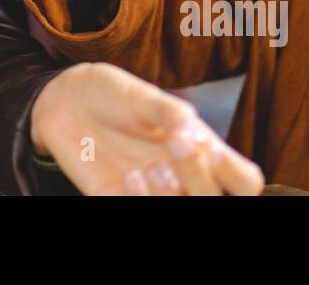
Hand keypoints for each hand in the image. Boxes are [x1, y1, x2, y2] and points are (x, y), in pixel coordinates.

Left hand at [29, 63, 264, 195]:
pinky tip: (128, 178)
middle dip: (200, 179)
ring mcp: (153, 192)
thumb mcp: (142, 96)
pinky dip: (140, 202)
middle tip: (177, 145)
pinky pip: (138, 213)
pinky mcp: (117, 199)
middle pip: (214, 200)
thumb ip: (169, 113)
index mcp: (199, 149)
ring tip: (149, 168)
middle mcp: (181, 176)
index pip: (243, 180)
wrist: (65, 101)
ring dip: (170, 196)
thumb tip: (194, 132)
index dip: (236, 173)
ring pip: (179, 211)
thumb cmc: (113, 94)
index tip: (211, 148)